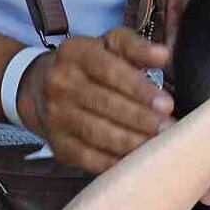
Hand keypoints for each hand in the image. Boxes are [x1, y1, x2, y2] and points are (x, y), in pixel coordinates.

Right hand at [16, 28, 175, 172]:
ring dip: (132, 142)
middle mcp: (60, 83)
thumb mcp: (109, 46)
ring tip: (159, 147)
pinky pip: (89, 157)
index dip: (139, 89)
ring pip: (98, 132)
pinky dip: (114, 162)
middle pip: (105, 104)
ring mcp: (56, 116)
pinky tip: (137, 163)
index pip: (109, 70)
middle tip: (169, 129)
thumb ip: (136, 47)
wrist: (39, 89)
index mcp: (76, 53)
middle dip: (141, 119)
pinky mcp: (59, 144)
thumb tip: (163, 55)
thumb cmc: (90, 66)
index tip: (167, 104)